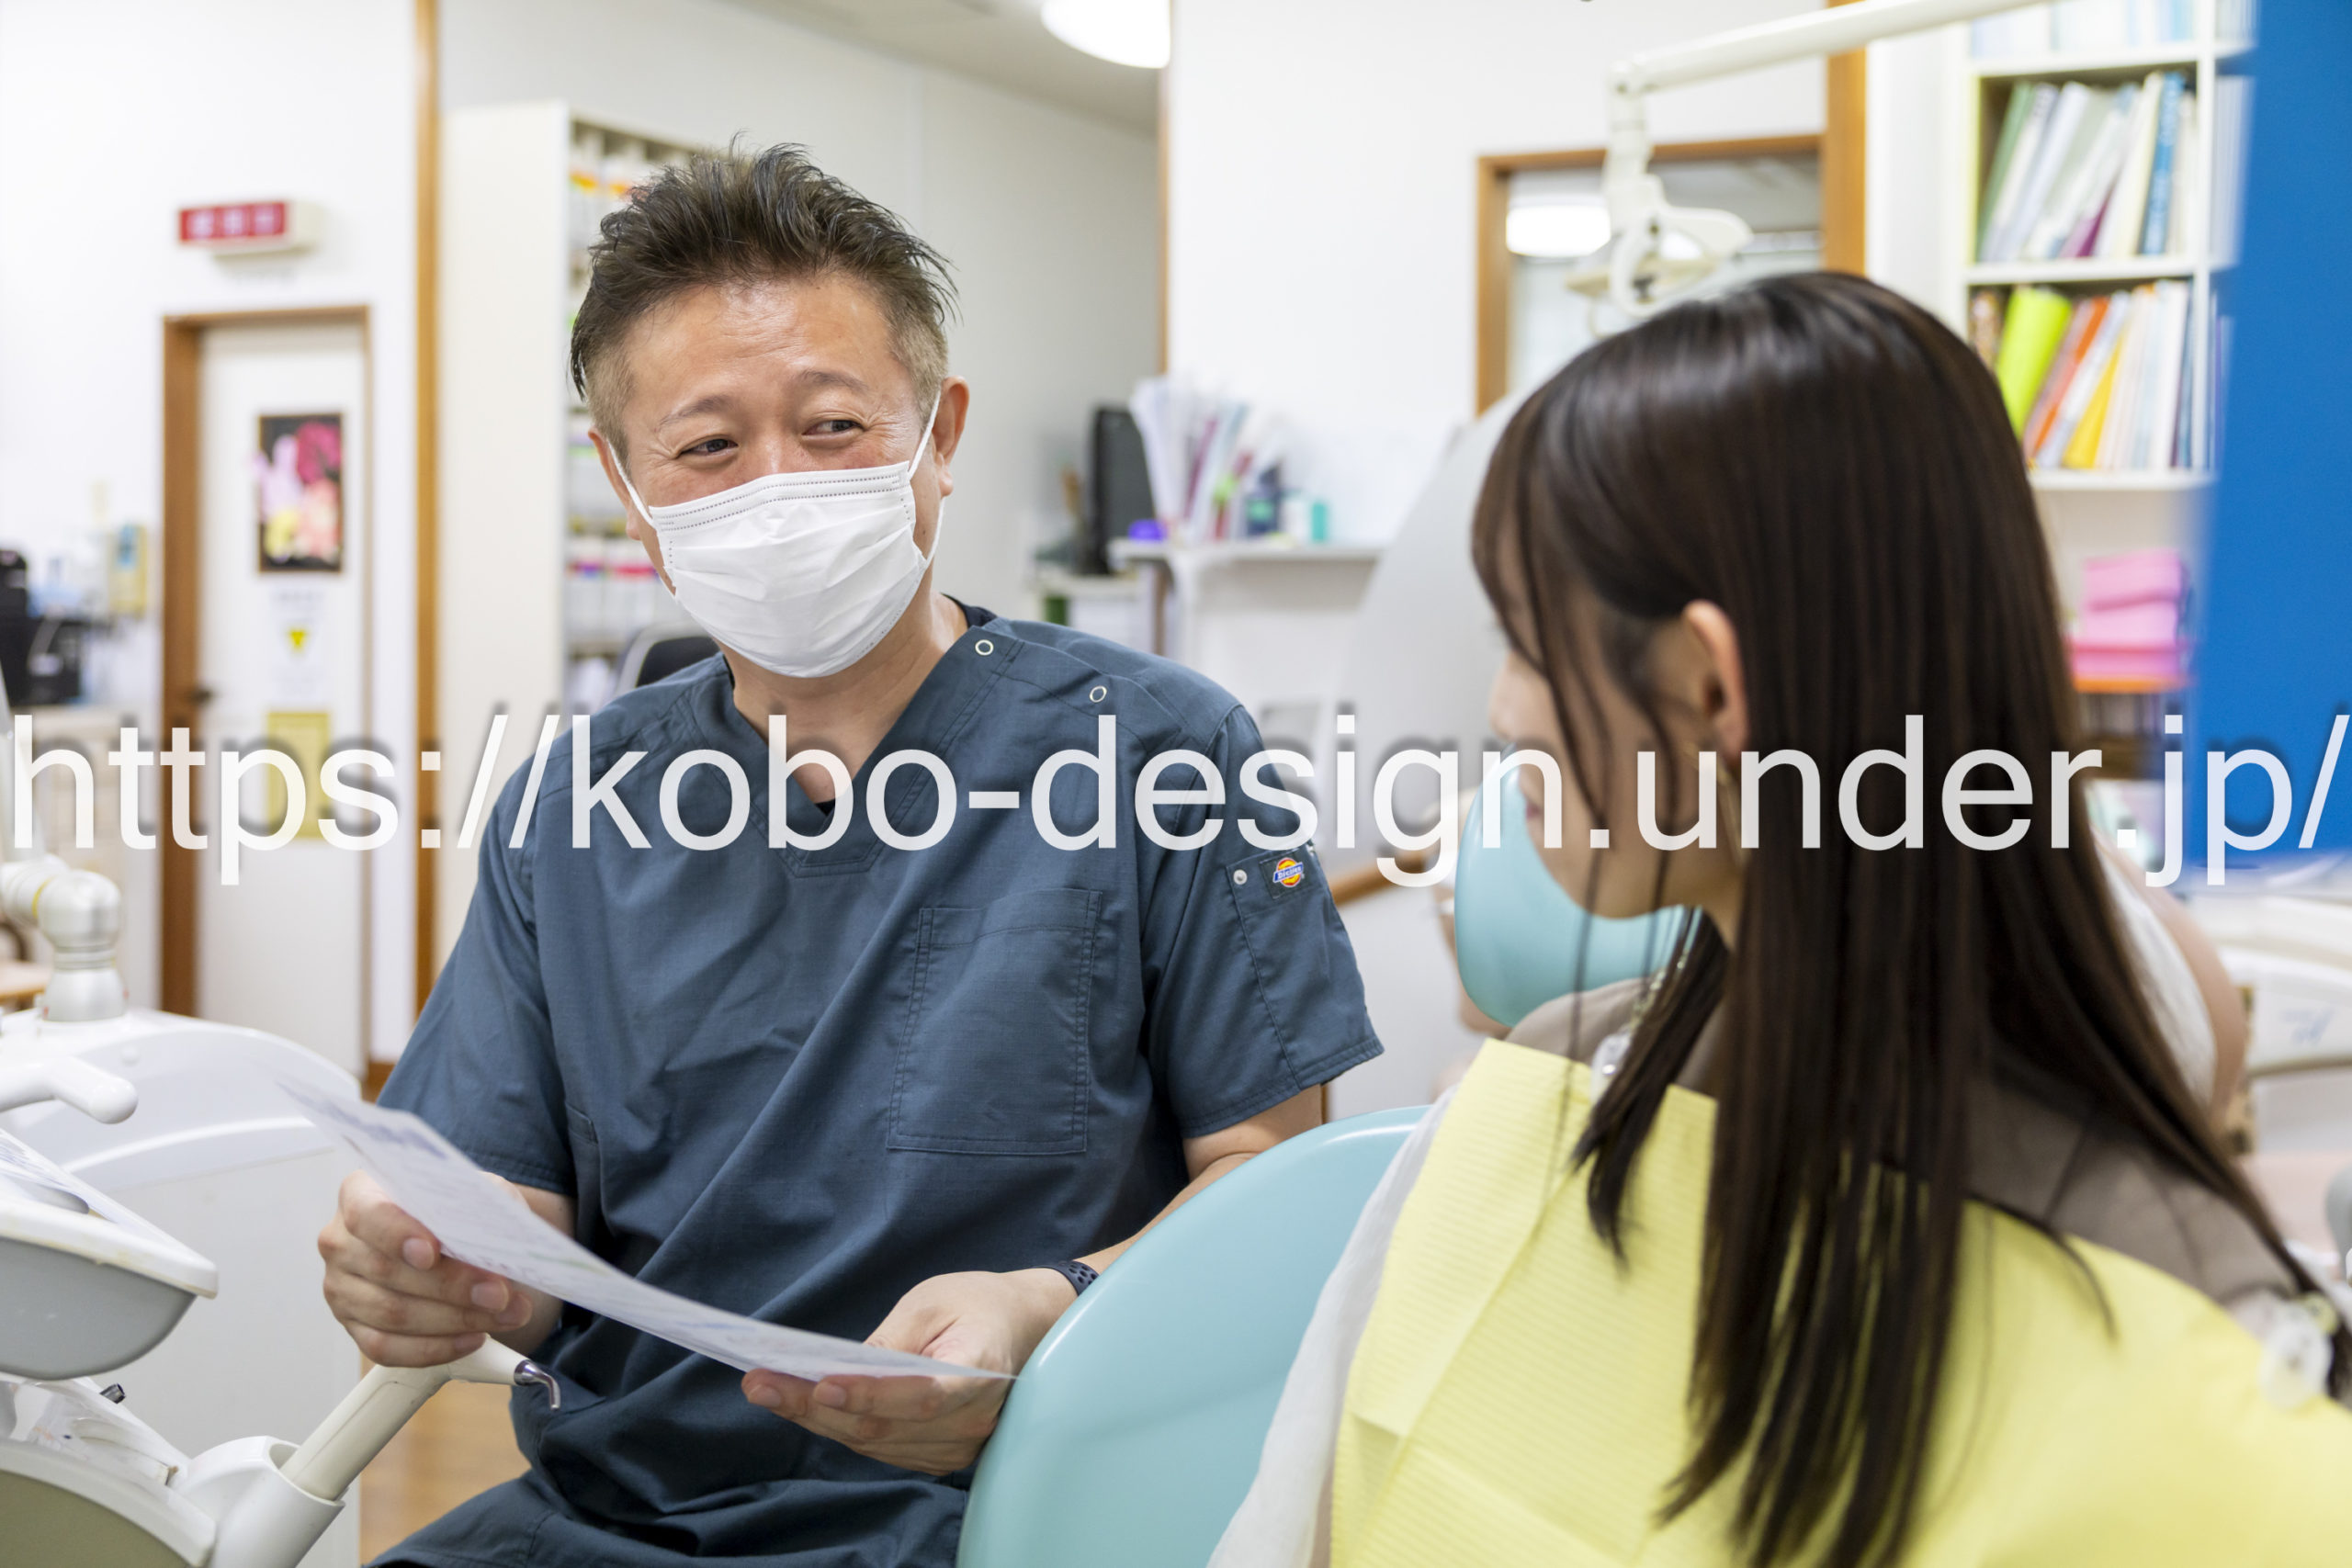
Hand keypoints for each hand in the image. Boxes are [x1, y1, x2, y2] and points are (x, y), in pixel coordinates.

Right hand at [316, 1169, 538, 1365]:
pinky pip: (387, 1348)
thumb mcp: (474, 1191)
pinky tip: (472, 1338)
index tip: (432, 1252)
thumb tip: (496, 1231)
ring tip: (504, 1315)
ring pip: (391, 1314)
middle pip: (386, 1270)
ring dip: (454, 1320)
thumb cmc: (457, 1211)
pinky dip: (435, 1348)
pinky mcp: (354, 1327)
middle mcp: (341, 1241)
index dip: (397, 1234)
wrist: (454, 1240)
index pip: (367, 1213)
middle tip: (499, 1294)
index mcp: (360, 1194)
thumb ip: (480, 1202)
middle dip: (450, 1286)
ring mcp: (341, 1287)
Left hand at [741, 1268, 1075, 1474]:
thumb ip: (890, 1340)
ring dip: (818, 1420)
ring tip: (769, 1391)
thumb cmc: (976, 1303)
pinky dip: (842, 1428)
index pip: (919, 1397)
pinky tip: (805, 1405)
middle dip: (816, 1407)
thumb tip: (837, 1371)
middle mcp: (971, 1421)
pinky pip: (882, 1449)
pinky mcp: (942, 1454)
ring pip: (875, 1444)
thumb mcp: (932, 1301)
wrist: (1023, 1326)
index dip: (869, 1396)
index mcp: (979, 1372)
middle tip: (761, 1384)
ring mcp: (959, 1445)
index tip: (820, 1383)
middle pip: (884, 1428)